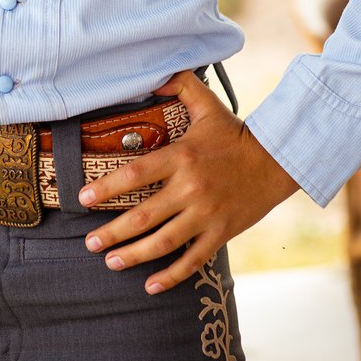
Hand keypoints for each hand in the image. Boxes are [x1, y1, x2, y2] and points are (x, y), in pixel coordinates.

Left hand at [78, 70, 299, 293]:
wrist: (277, 160)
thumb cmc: (235, 132)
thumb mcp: (207, 104)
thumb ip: (180, 85)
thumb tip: (154, 75)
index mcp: (182, 156)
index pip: (135, 173)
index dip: (106, 188)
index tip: (83, 199)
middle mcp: (191, 188)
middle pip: (143, 216)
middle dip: (112, 232)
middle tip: (90, 243)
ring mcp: (206, 214)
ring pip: (163, 243)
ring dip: (134, 256)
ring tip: (111, 261)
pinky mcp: (221, 233)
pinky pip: (193, 260)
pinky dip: (171, 276)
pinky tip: (150, 285)